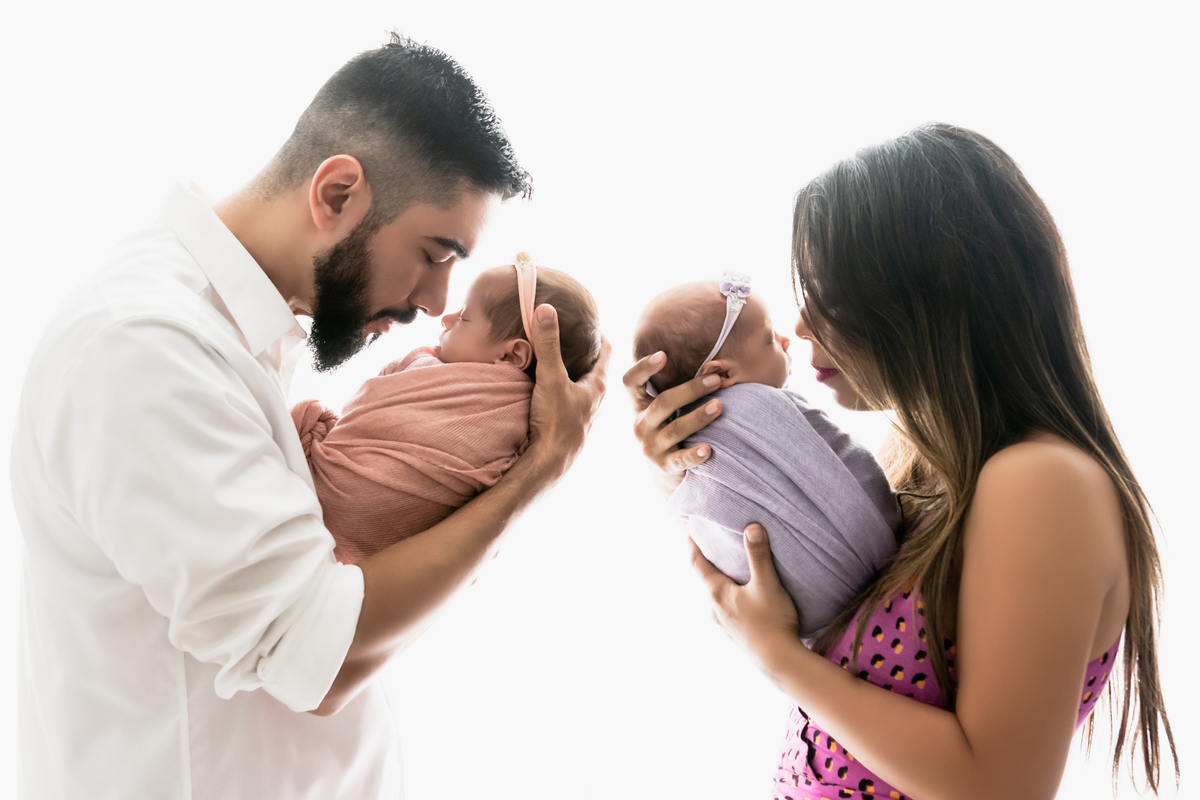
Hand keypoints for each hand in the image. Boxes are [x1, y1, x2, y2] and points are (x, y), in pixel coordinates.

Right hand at [526, 304, 610, 480]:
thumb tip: (545, 309)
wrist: (548, 462)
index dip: (599, 331)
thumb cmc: (556, 422)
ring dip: (573, 367)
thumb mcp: (551, 377)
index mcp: (598, 384)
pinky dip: (561, 383)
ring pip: (580, 382)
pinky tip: (547, 381)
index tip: (590, 317)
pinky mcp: (567, 421)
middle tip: (571, 328)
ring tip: (558, 351)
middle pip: (594, 365)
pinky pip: (567, 395)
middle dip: (585, 347)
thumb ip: (548, 344)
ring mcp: (581, 411)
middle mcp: (594, 397)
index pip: (607, 350)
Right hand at [622, 351, 722, 494]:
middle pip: (663, 403)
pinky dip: (694, 455)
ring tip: (719, 406)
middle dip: (691, 389)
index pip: (631, 383)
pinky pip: (680, 459)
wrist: (665, 472)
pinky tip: (708, 449)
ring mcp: (651, 447)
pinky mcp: (664, 466)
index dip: (643, 368)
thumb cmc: (670, 429)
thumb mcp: (666, 410)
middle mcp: (640, 425)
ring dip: (699, 416)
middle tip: (715, 380)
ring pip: (676, 429)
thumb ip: (678, 390)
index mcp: (639, 406)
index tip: (663, 354)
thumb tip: (713, 366)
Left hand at [690, 524, 800, 665]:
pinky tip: (742, 600)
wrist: (779, 662)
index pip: (696, 562)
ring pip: (715, 597)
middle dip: (707, 562)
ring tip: (729, 571)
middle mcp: (713, 609)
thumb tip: (751, 527)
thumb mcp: (767, 584)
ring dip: (719, 582)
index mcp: (717, 593)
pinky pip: (726, 611)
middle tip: (711, 544)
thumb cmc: (772, 621)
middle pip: (705, 579)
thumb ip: (759, 555)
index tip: (690, 528)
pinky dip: (729, 599)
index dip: (692, 544)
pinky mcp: (734, 636)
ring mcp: (722, 624)